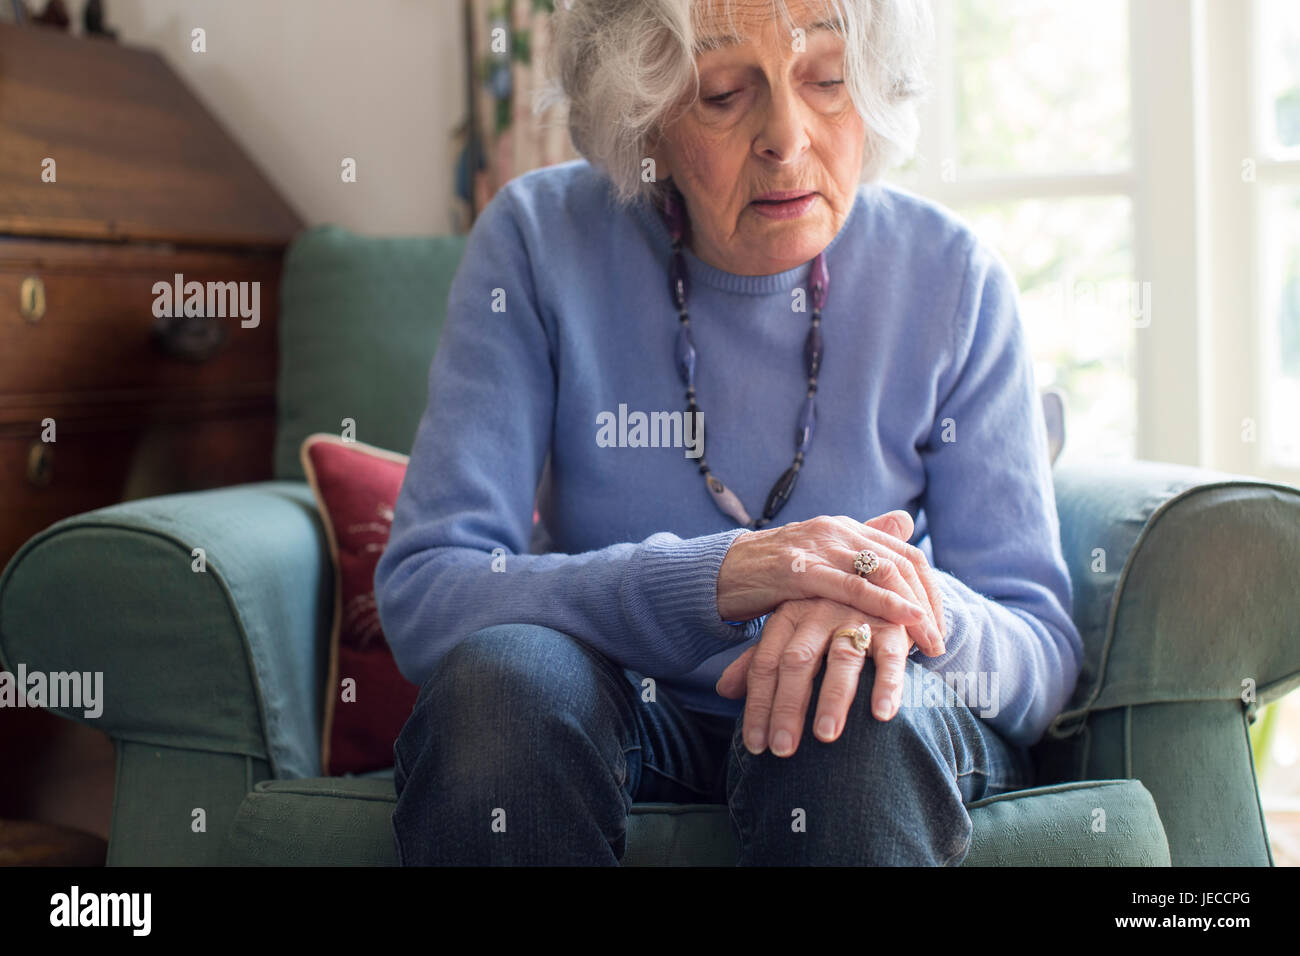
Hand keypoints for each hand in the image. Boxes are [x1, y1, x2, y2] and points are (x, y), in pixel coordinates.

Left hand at [715, 597, 914, 756]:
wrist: (879, 585)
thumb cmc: (827, 623)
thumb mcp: (790, 634)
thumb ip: (759, 661)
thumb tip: (724, 690)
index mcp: (787, 616)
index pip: (765, 663)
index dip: (758, 705)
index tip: (756, 745)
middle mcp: (818, 613)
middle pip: (797, 662)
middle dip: (787, 707)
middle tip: (783, 750)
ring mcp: (855, 616)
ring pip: (841, 660)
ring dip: (833, 699)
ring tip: (825, 736)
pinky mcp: (892, 625)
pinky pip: (889, 656)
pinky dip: (886, 685)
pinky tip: (881, 714)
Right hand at [716, 510, 944, 655]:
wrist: (716, 574)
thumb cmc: (768, 575)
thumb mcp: (818, 560)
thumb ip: (858, 548)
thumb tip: (904, 521)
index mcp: (845, 528)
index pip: (904, 552)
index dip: (929, 588)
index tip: (940, 623)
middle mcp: (837, 530)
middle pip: (902, 562)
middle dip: (929, 602)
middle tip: (941, 640)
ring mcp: (818, 547)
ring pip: (884, 570)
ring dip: (914, 609)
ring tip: (930, 641)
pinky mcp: (798, 570)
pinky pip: (851, 586)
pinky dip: (883, 604)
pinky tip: (903, 622)